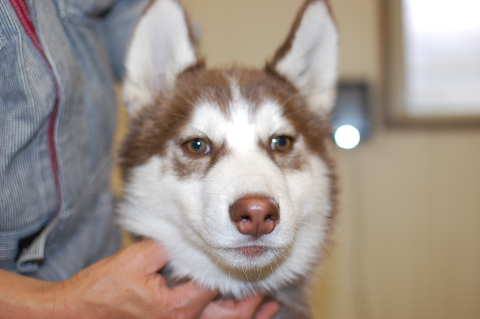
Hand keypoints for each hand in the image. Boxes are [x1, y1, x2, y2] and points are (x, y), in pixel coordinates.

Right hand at [0, 239, 279, 318]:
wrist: (77, 314)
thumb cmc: (103, 290)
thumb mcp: (136, 259)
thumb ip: (167, 248)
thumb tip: (188, 240)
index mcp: (178, 306)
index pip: (217, 287)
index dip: (236, 274)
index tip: (252, 262)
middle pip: (230, 316)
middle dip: (254, 304)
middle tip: (271, 291)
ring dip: (249, 318)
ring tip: (270, 307)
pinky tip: (238, 317)